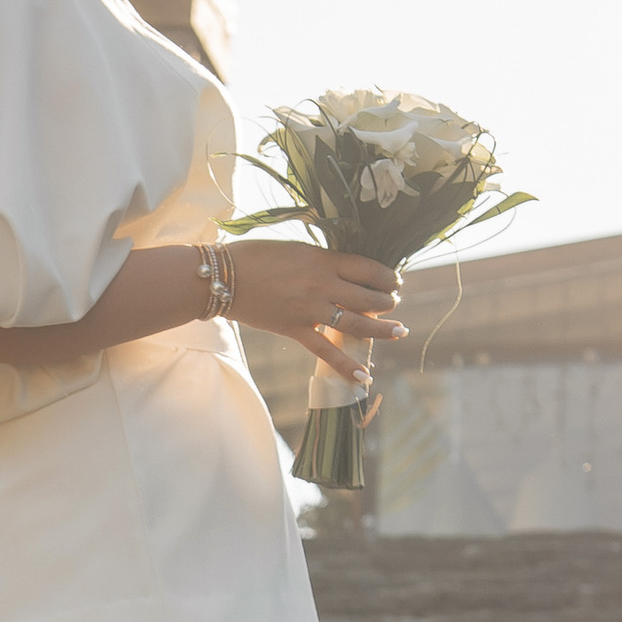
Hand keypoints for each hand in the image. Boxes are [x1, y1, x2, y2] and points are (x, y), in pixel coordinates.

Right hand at [235, 241, 407, 388]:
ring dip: (381, 329)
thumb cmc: (254, 255)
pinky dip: (345, 365)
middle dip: (388, 302)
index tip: (394, 281)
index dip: (388, 277)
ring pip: (356, 324)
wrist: (222, 277)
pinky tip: (364, 376)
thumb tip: (342, 265)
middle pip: (368, 297)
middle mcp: (322, 285)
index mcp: (323, 259)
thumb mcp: (294, 246)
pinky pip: (325, 352)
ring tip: (399, 331)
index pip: (369, 269)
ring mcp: (309, 310)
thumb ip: (320, 257)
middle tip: (394, 304)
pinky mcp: (294, 330)